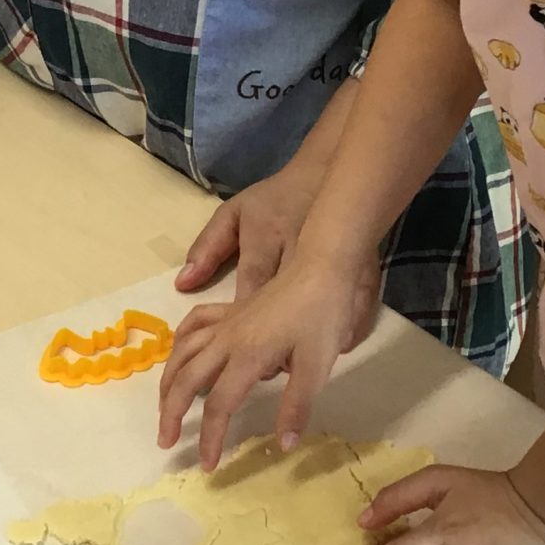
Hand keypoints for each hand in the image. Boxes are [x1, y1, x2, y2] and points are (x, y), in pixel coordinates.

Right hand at [157, 249, 362, 469]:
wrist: (322, 268)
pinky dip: (179, 344)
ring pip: (181, 352)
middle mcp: (226, 340)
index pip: (218, 406)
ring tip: (165, 407)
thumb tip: (284, 446)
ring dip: (167, 382)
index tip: (207, 465)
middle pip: (184, 380)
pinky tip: (179, 355)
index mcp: (247, 357)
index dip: (209, 438)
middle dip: (170, 413)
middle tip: (166, 441)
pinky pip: (192, 326)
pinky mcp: (229, 311)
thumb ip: (296, 407)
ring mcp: (224, 323)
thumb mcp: (317, 367)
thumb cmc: (323, 316)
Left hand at [178, 167, 379, 349]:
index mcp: (268, 237)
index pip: (254, 282)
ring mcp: (336, 262)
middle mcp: (300, 251)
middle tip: (265, 369)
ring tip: (297, 365)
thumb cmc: (275, 200)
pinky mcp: (361, 270)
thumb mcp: (235, 214)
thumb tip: (184, 283)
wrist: (326, 175)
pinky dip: (344, 332)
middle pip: (290, 303)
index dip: (247, 319)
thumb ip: (209, 248)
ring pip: (326, 310)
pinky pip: (355, 309)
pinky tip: (333, 348)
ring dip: (313, 340)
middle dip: (278, 341)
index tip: (239, 348)